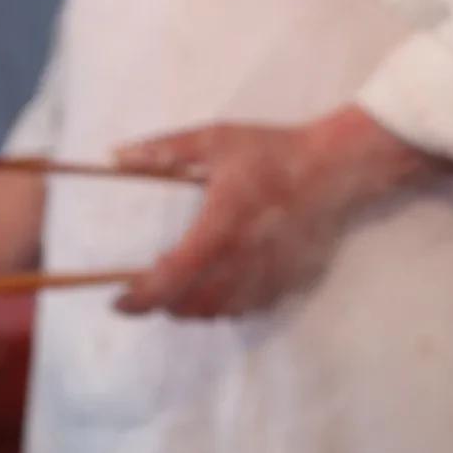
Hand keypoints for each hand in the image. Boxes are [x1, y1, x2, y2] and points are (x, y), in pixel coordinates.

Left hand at [116, 108, 436, 319]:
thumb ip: (164, 150)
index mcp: (219, 229)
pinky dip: (223, 305)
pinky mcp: (286, 281)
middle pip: (190, 305)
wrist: (336, 167)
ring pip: (218, 312)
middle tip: (146, 289)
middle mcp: (242, 262)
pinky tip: (218, 284)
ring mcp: (266, 276)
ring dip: (191, 307)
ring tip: (178, 288)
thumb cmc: (273, 152)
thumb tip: (116, 155)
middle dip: (162, 305)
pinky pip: (247, 308)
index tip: (117, 301)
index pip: (171, 279)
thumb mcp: (215, 140)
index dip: (140, 298)